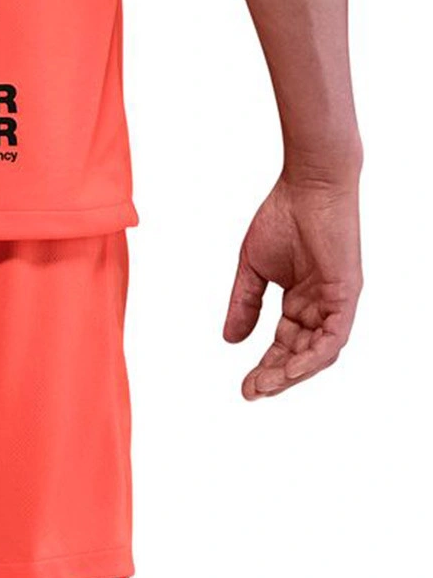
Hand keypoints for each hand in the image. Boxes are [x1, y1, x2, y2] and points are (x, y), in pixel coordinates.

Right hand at [224, 175, 361, 399]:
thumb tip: (231, 340)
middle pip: (301, 354)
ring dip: (293, 373)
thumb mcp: (253, 269)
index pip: (285, 344)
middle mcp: (322, 305)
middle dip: (276, 377)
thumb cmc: (284, 216)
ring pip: (319, 352)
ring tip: (266, 386)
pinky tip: (291, 369)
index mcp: (302, 300)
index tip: (245, 386)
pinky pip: (334, 337)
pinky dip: (313, 356)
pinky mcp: (347, 293)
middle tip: (251, 392)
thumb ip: (244, 304)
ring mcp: (336, 301)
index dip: (265, 366)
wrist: (308, 185)